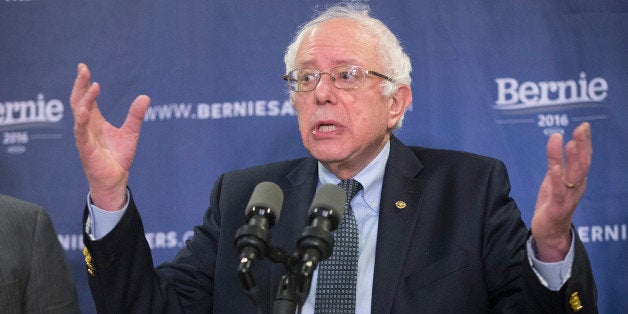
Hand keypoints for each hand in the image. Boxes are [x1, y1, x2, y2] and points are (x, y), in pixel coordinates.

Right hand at [70, 63, 150, 210]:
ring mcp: (84, 137)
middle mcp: (87, 126)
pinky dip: (82, 121)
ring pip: (79, 114)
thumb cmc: (118, 157)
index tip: (83, 67)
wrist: (116, 179)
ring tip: (92, 85)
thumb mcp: (131, 132)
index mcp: (95, 121)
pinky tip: (84, 110)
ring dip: (84, 100)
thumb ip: (136, 115)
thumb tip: (145, 97)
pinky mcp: (86, 149)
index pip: (86, 98)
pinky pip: (81, 133)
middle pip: (79, 101)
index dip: (84, 83)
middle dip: (80, 85)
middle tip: (82, 69)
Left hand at [531, 122, 591, 261]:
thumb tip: (557, 143)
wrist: (549, 233)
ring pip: (574, 176)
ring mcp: (568, 197)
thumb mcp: (554, 181)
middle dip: (583, 145)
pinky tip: (554, 167)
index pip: (583, 158)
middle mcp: (577, 187)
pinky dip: (557, 178)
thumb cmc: (552, 205)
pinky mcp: (557, 207)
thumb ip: (557, 164)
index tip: (584, 126)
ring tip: (571, 143)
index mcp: (577, 180)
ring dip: (572, 159)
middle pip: (582, 164)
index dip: (584, 142)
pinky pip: (559, 192)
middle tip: (581, 129)